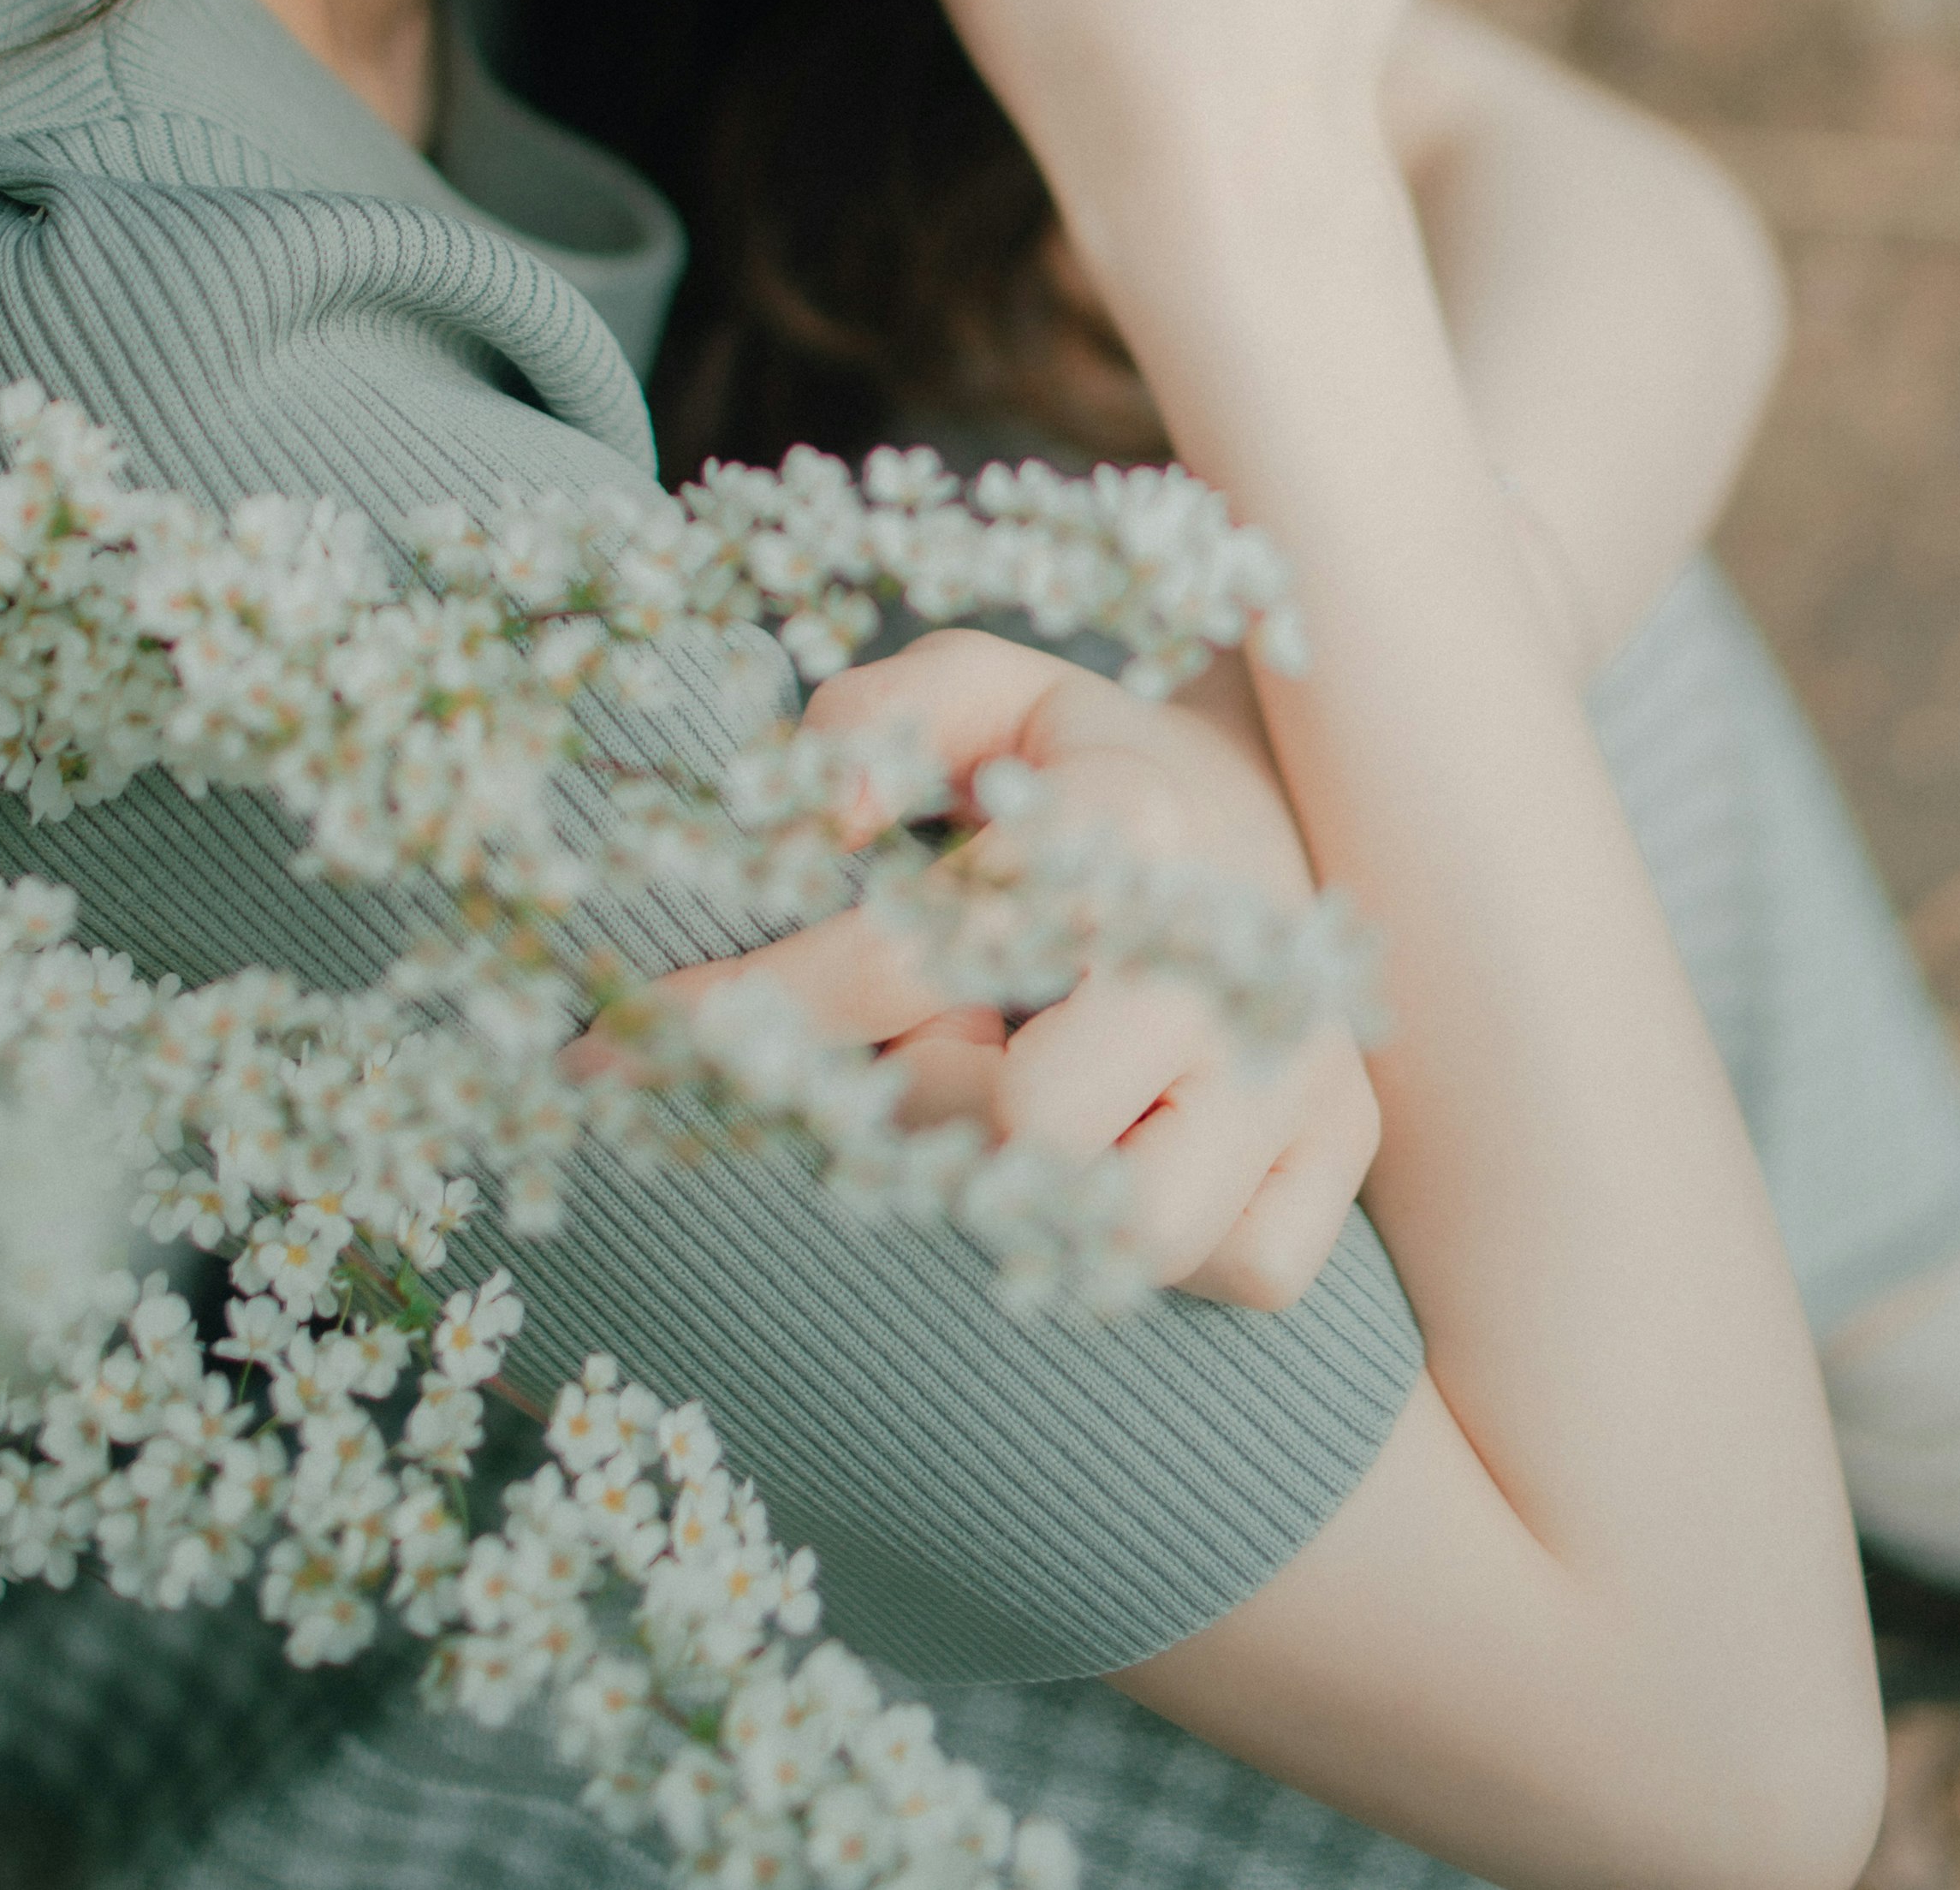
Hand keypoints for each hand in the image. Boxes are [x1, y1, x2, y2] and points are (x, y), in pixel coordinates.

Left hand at [634, 626, 1380, 1315]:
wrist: (1279, 795)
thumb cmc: (1077, 759)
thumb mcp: (986, 688)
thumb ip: (886, 711)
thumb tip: (818, 809)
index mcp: (1125, 822)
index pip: (908, 952)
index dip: (752, 1016)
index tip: (612, 1058)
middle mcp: (1227, 953)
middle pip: (1029, 1126)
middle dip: (930, 1103)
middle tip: (915, 1052)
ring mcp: (1301, 1063)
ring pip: (1140, 1231)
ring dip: (1040, 1190)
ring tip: (1017, 1092)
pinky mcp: (1347, 1150)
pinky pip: (1248, 1271)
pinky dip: (1169, 1238)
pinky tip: (1121, 1145)